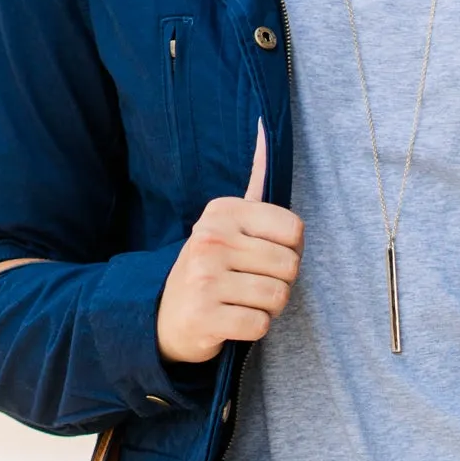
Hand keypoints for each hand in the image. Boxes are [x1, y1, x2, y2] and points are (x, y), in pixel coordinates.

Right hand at [156, 125, 303, 366]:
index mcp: (221, 212)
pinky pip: (260, 325)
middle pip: (290, 266)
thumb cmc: (210, 270)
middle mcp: (210, 239)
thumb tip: (262, 131)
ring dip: (268, 308)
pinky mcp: (203, 316)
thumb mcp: (226, 226)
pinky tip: (232, 321)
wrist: (165, 317)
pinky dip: (253, 329)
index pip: (294, 230)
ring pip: (277, 297)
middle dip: (281, 283)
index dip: (291, 251)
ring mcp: (204, 278)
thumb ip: (252, 189)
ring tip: (243, 303)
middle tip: (253, 286)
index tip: (267, 257)